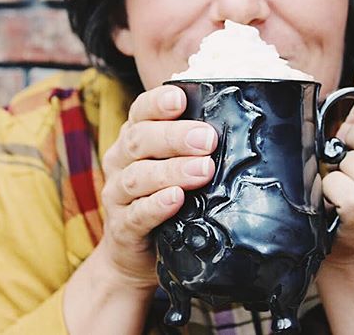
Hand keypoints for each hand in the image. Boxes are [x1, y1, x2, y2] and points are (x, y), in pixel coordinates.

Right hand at [97, 85, 216, 287]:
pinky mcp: (122, 227)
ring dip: (172, 171)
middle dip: (174, 137)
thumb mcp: (174, 165)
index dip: (157, 103)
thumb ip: (193, 146)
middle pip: (139, 140)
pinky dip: (157, 205)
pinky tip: (176, 199)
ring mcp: (117, 195)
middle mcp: (119, 162)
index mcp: (133, 139)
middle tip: (207, 139)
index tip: (180, 99)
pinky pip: (137, 213)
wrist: (137, 253)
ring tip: (203, 170)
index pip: (140, 112)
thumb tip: (236, 124)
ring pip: (139, 177)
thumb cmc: (163, 198)